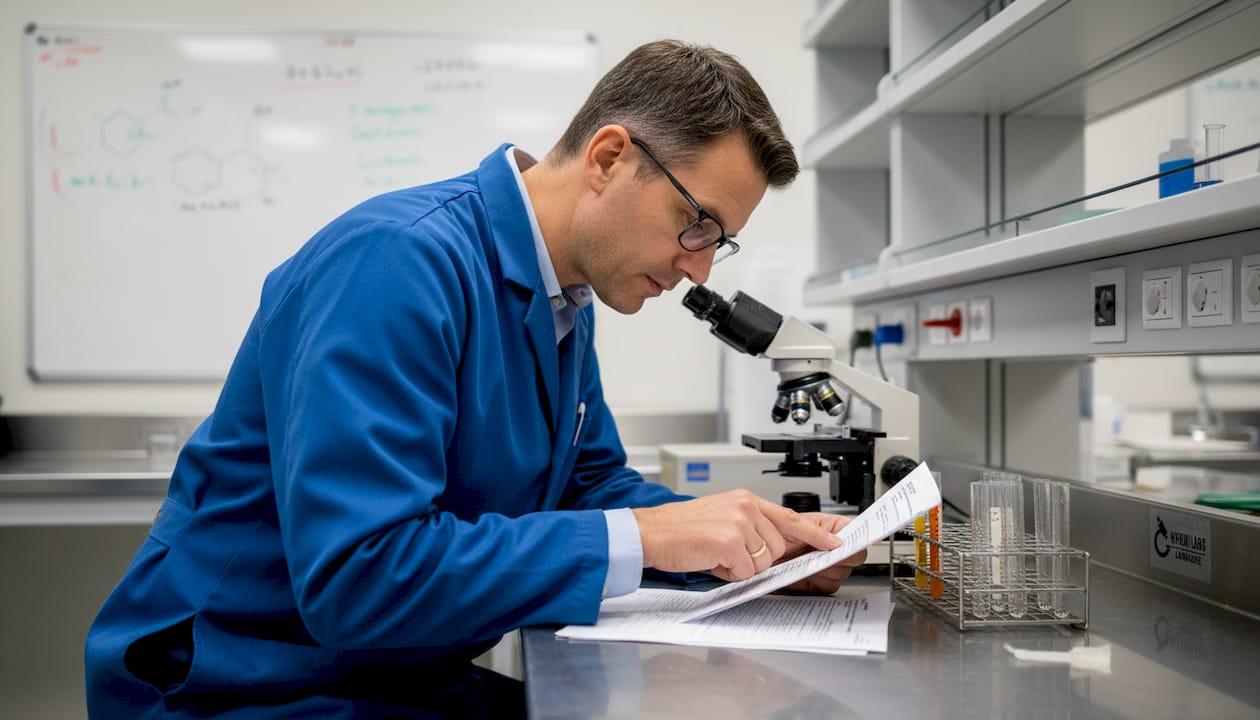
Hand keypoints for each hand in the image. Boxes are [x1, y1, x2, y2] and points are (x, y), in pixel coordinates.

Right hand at [632, 490, 841, 581]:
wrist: (652, 532)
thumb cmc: (682, 529)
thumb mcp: (721, 517)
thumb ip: (750, 526)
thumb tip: (773, 548)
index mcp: (745, 499)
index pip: (789, 517)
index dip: (814, 534)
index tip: (834, 544)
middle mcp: (745, 506)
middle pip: (778, 547)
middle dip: (757, 559)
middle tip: (728, 553)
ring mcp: (739, 523)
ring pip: (763, 562)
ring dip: (741, 567)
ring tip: (716, 554)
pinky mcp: (729, 541)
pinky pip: (745, 571)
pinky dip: (728, 573)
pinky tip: (711, 560)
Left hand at [777, 512, 866, 594]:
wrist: (755, 550)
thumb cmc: (771, 530)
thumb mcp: (791, 523)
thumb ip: (816, 531)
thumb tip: (839, 541)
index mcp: (832, 528)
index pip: (856, 532)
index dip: (861, 538)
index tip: (862, 543)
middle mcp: (832, 548)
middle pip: (853, 558)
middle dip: (837, 557)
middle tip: (819, 553)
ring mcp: (826, 566)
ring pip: (841, 575)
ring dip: (823, 570)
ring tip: (803, 561)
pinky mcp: (817, 584)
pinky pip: (826, 588)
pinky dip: (813, 582)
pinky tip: (800, 573)